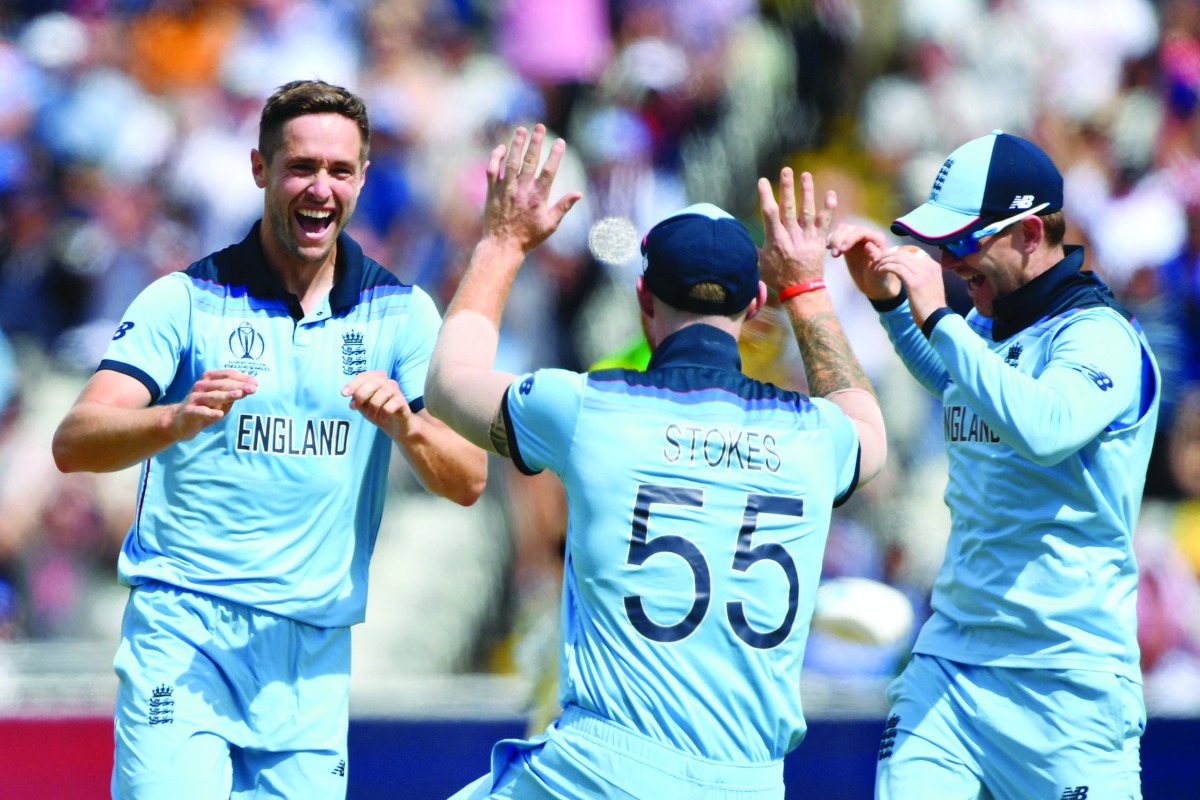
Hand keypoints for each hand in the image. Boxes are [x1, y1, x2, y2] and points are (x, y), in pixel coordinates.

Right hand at [170, 369, 256, 440]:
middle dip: (238, 386)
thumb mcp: (221, 399)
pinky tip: (219, 414)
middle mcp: (201, 386)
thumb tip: (252, 386)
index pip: (227, 374)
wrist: (180, 420)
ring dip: (226, 395)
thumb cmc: (205, 407)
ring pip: (212, 396)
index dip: (242, 377)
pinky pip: (201, 411)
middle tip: (252, 389)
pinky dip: (210, 412)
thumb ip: (234, 392)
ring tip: (239, 395)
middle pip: (222, 384)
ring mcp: (194, 398)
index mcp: (209, 379)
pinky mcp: (189, 411)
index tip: (255, 382)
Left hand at [342, 370, 412, 439]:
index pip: (364, 376)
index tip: (344, 393)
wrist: (394, 425)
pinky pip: (390, 406)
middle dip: (361, 395)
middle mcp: (387, 382)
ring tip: (371, 416)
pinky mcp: (402, 402)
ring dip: (372, 408)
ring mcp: (396, 391)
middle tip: (354, 407)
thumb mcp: (363, 404)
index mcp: (377, 379)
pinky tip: (382, 419)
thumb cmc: (377, 411)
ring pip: (382, 394)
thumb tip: (351, 395)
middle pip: (373, 383)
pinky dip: (383, 414)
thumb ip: (357, 397)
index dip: (353, 384)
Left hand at [482, 124, 581, 254]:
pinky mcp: (492, 191)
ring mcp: (505, 189)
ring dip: (516, 144)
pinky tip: (501, 148)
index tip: (560, 142)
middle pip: (530, 161)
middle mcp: (521, 190)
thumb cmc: (528, 237)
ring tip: (521, 130)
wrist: (502, 246)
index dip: (555, 155)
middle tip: (539, 126)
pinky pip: (492, 170)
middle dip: (535, 142)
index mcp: (537, 198)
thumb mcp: (550, 225)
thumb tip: (579, 193)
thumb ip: (563, 207)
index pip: (548, 171)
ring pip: (511, 161)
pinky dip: (495, 158)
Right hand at [757, 168, 834, 292]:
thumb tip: (739, 237)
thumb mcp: (759, 264)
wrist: (800, 291)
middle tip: (787, 170)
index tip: (763, 181)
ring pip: (807, 210)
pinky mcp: (819, 241)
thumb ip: (752, 247)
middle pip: (789, 207)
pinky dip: (828, 208)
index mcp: (775, 239)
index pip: (769, 213)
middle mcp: (791, 236)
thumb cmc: (777, 278)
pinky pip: (825, 222)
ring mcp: (806, 237)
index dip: (766, 195)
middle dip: (787, 187)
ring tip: (806, 175)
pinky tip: (831, 194)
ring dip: (807, 192)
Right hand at [827, 223, 901, 301]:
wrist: (873, 284)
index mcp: (876, 239)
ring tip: (834, 254)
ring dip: (834, 239)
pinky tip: (829, 248)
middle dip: (839, 240)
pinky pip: (837, 235)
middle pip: (849, 229)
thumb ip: (876, 257)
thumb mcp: (879, 271)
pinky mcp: (847, 243)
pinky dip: (831, 239)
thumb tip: (867, 245)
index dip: (850, 238)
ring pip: (842, 230)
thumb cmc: (878, 278)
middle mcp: (866, 235)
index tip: (842, 250)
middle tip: (835, 255)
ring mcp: (856, 239)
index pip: (861, 232)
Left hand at [873, 246, 945, 327]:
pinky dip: (885, 267)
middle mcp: (929, 266)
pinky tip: (879, 271)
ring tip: (876, 266)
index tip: (887, 258)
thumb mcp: (930, 286)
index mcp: (933, 266)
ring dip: (884, 261)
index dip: (897, 253)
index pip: (912, 251)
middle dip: (887, 254)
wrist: (937, 319)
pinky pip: (896, 268)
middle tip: (877, 260)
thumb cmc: (931, 306)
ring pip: (899, 258)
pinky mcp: (915, 282)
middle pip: (904, 253)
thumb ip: (922, 275)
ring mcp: (923, 273)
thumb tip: (907, 270)